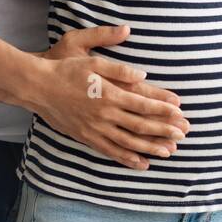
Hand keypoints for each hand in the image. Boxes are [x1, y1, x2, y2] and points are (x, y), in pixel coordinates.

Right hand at [24, 24, 189, 170]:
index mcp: (108, 93)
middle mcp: (104, 114)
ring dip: (150, 148)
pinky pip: (111, 151)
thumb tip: (143, 74)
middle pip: (140, 125)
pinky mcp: (87, 137)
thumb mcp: (91, 58)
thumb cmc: (65, 68)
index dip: (163, 108)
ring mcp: (95, 128)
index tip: (179, 112)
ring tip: (169, 152)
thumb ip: (118, 67)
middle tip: (183, 134)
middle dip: (164, 130)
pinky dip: (127, 158)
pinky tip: (141, 163)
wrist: (38, 87)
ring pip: (129, 142)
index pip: (143, 103)